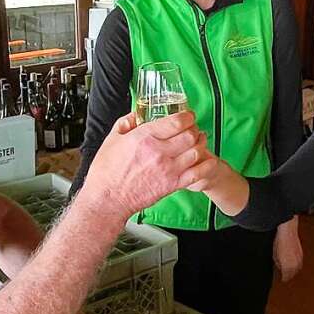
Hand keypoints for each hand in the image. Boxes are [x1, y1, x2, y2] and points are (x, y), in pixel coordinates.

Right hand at [80, 111, 207, 220]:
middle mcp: (159, 152)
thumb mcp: (112, 140)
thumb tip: (136, 115)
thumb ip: (126, 123)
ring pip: (197, 152)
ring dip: (201, 144)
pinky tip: (206, 161)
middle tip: (192, 128)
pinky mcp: (172, 185)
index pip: (177, 121)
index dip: (187, 116)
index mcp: (144, 137)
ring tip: (199, 141)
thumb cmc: (106, 172)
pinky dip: (206, 166)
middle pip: (190, 135)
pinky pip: (198, 174)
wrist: (108, 199)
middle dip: (194, 129)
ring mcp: (168, 169)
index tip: (188, 116)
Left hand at [273, 217, 302, 282]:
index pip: (287, 277)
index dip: (283, 278)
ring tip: (288, 268)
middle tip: (285, 274)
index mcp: (288, 266)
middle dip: (289, 275)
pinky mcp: (301, 253)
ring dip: (293, 269)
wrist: (288, 231)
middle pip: (293, 274)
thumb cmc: (280, 241)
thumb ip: (278, 264)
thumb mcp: (274, 255)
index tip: (282, 278)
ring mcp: (300, 258)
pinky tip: (291, 260)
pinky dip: (296, 263)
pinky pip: (300, 262)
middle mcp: (296, 264)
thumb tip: (280, 266)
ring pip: (298, 268)